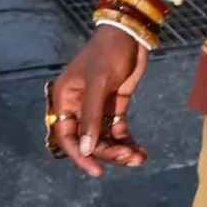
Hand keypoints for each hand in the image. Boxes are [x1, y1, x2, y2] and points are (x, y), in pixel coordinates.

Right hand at [49, 26, 150, 177]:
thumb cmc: (107, 53)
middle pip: (90, 141)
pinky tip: (141, 151)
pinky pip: (119, 131)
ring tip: (139, 157)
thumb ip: (91, 117)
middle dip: (109, 153)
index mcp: (65, 101)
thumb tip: (86, 149)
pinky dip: (129, 142)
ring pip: (105, 139)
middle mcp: (78, 108)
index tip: (97, 171)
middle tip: (130, 158)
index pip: (67, 137)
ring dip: (121, 150)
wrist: (130, 35)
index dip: (81, 156)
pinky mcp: (114, 107)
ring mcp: (97, 108)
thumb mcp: (98, 83)